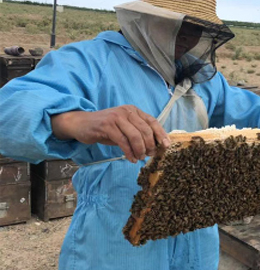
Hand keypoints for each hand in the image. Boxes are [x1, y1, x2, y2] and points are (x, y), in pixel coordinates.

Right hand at [51, 105, 170, 162]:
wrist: (82, 124)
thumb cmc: (106, 128)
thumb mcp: (125, 128)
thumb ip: (138, 133)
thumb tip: (155, 146)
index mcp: (133, 111)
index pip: (152, 121)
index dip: (161, 134)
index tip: (166, 146)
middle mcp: (126, 111)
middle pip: (145, 130)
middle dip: (150, 145)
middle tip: (149, 155)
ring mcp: (117, 117)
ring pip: (135, 136)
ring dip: (140, 150)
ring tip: (140, 158)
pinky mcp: (107, 126)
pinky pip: (123, 142)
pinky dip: (129, 152)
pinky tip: (131, 159)